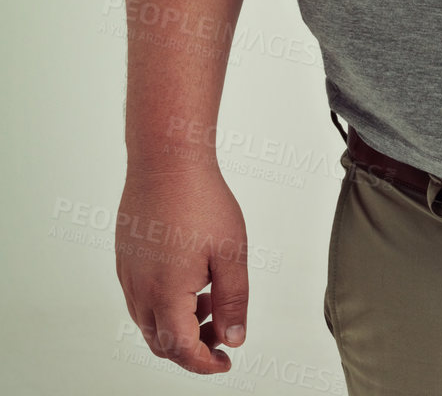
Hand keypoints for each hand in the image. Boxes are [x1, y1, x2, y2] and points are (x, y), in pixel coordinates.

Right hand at [115, 162, 249, 375]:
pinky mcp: (125, 258)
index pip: (181, 350)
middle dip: (192, 347)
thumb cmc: (201, 200)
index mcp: (166, 295)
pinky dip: (165, 303)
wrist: (166, 159)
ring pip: (149, 320)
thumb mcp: (231, 253)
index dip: (204, 364)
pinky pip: (141, 297)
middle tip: (221, 335)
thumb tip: (234, 338)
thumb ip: (234, 300)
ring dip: (179, 324)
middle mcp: (140, 290)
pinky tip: (191, 278)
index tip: (225, 363)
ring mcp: (128, 274)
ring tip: (211, 300)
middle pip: (161, 342)